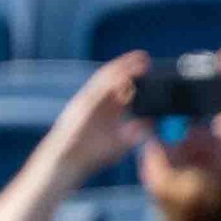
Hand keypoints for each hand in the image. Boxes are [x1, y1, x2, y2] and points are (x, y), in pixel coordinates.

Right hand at [50, 51, 150, 177]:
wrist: (68, 162)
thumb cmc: (91, 155)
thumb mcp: (121, 141)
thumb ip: (135, 131)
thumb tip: (152, 122)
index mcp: (107, 109)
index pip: (122, 87)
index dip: (136, 77)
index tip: (150, 69)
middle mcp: (97, 101)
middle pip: (115, 78)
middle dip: (129, 68)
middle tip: (146, 59)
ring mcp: (89, 101)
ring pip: (106, 78)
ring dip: (122, 67)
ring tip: (138, 59)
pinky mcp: (83, 104)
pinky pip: (98, 88)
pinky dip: (111, 79)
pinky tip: (123, 74)